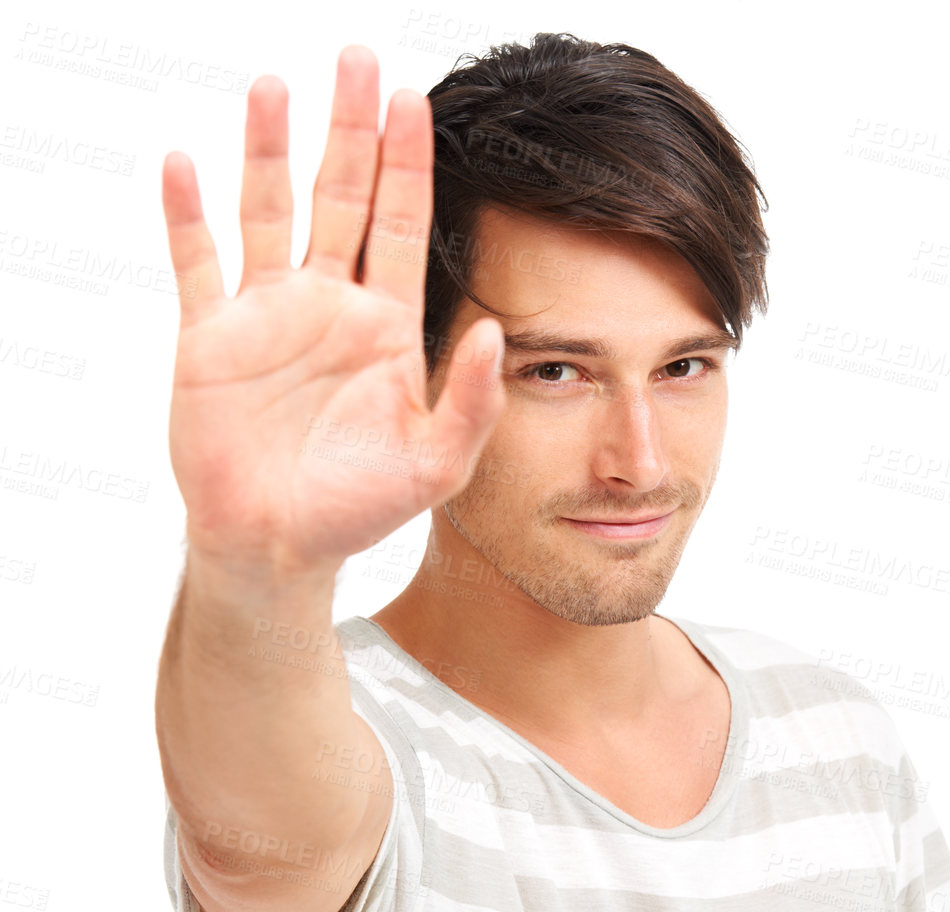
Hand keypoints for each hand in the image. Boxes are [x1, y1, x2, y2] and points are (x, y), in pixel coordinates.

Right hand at [161, 44, 504, 580]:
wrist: (279, 546)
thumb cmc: (359, 510)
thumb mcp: (436, 464)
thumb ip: (471, 401)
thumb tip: (496, 330)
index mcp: (386, 328)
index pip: (403, 227)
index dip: (408, 166)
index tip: (414, 102)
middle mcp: (328, 307)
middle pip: (340, 198)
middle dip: (349, 130)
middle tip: (357, 58)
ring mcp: (266, 317)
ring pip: (267, 212)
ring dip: (269, 151)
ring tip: (275, 86)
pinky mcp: (210, 339)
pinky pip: (197, 264)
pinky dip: (187, 215)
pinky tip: (185, 164)